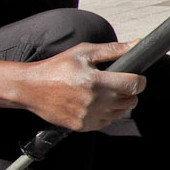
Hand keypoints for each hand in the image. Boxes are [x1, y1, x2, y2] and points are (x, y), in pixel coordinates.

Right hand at [0, 42, 143, 131]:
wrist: (31, 88)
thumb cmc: (57, 67)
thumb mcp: (83, 52)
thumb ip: (112, 49)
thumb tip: (136, 44)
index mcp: (96, 81)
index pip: (134, 85)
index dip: (139, 80)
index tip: (135, 77)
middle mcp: (94, 101)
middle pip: (131, 101)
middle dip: (130, 91)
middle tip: (119, 83)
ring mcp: (88, 116)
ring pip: (121, 112)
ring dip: (119, 103)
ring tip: (106, 92)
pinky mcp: (83, 126)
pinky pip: (107, 122)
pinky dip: (107, 113)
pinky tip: (96, 103)